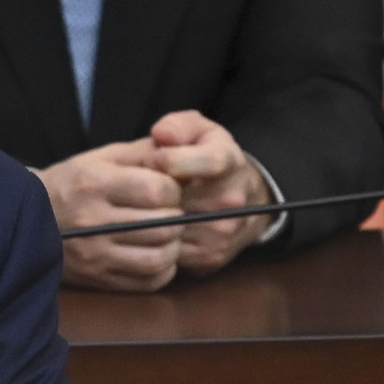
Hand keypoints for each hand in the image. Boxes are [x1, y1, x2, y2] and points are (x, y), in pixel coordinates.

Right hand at [37, 138, 184, 291]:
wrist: (27, 217)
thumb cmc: (71, 183)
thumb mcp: (99, 158)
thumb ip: (141, 153)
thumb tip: (181, 153)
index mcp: (94, 183)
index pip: (156, 190)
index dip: (172, 189)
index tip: (167, 189)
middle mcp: (92, 220)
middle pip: (163, 225)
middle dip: (177, 217)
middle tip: (170, 212)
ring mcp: (95, 253)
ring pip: (160, 257)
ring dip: (173, 245)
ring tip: (165, 234)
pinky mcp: (98, 278)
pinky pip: (149, 281)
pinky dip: (163, 269)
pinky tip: (155, 253)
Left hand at [149, 110, 272, 275]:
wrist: (244, 201)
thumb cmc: (207, 158)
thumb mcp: (197, 130)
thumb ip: (177, 126)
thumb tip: (161, 135)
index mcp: (230, 162)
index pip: (208, 161)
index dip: (171, 159)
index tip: (153, 157)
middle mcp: (232, 200)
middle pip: (178, 198)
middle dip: (152, 191)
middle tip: (140, 185)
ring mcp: (222, 232)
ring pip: (168, 226)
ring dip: (148, 215)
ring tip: (145, 203)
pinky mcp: (210, 257)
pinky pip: (168, 249)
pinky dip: (153, 237)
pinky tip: (152, 222)